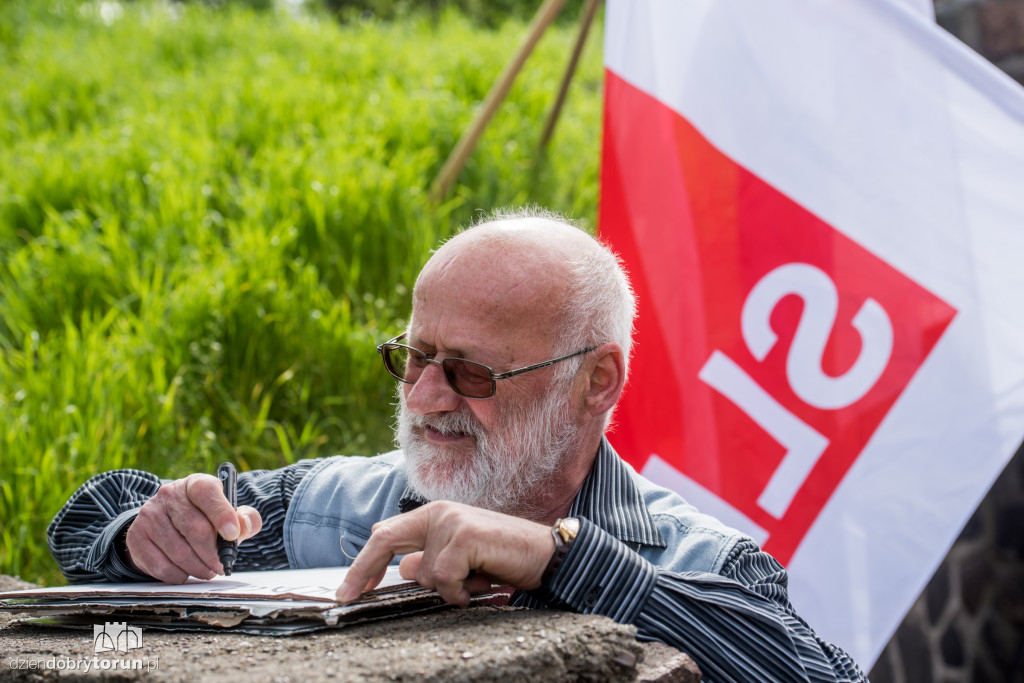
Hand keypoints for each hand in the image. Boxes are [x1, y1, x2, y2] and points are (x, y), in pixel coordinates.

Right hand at [125, 474, 261, 582]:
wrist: (166, 524)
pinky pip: (162, 566)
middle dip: (213, 554)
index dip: (221, 514)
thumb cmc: (205, 519)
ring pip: (179, 552)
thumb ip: (245, 519)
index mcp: (195, 483)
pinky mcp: (137, 537)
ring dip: (199, 568)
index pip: (206, 492)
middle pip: (196, 529)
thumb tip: (244, 525)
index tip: (232, 535)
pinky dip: (180, 575)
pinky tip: (186, 570)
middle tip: (222, 565)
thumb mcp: (229, 514)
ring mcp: (149, 514)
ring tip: (207, 569)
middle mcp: (169, 494)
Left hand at [336, 501, 555, 606]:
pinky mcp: (464, 536)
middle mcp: (439, 513)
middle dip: (363, 571)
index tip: (348, 589)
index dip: (364, 562)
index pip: (387, 535)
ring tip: (476, 579)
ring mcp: (451, 522)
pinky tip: (481, 583)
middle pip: (386, 542)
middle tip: (346, 598)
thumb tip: (399, 568)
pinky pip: (443, 579)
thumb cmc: (501, 559)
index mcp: (435, 516)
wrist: (544, 554)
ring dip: (448, 589)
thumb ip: (430, 560)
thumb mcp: (460, 562)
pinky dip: (459, 592)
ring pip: (423, 574)